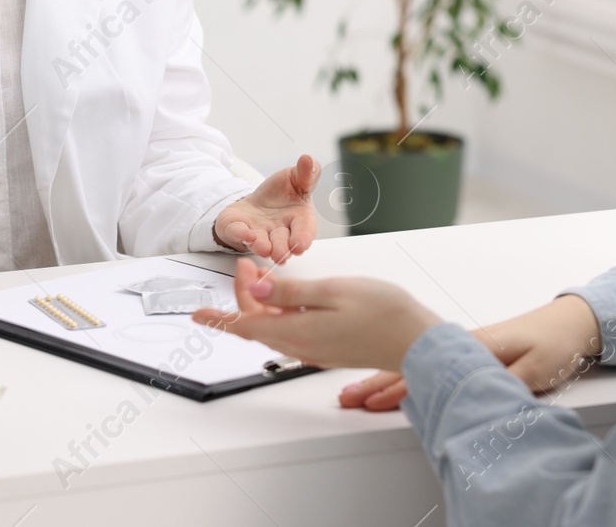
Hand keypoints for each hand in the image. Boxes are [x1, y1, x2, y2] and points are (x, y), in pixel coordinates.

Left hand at [193, 257, 442, 371]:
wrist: (417, 341)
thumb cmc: (383, 313)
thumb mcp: (332, 291)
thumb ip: (290, 293)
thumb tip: (255, 292)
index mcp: (297, 333)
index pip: (245, 327)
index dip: (220, 316)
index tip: (198, 312)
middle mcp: (302, 346)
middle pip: (258, 325)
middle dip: (244, 297)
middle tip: (245, 265)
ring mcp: (315, 349)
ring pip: (274, 327)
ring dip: (262, 303)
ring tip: (262, 273)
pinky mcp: (327, 347)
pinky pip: (292, 330)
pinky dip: (281, 311)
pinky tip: (287, 294)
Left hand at [213, 154, 320, 261]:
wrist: (258, 203)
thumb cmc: (282, 195)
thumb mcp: (296, 178)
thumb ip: (306, 173)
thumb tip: (308, 159)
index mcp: (298, 218)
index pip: (304, 230)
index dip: (303, 238)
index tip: (301, 245)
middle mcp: (278, 230)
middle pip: (281, 242)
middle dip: (281, 249)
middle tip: (281, 255)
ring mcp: (258, 231)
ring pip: (260, 241)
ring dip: (261, 245)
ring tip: (263, 249)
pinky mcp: (238, 228)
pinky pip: (238, 232)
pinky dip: (241, 234)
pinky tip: (245, 234)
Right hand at [337, 293, 602, 410]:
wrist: (571, 322)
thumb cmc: (555, 342)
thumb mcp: (536, 369)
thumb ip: (504, 384)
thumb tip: (478, 398)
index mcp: (473, 348)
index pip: (423, 371)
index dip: (394, 388)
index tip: (369, 400)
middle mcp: (460, 346)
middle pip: (408, 364)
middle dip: (374, 381)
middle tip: (347, 396)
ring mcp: (461, 349)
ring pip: (413, 363)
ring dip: (383, 376)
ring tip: (357, 389)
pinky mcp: (468, 354)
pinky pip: (426, 363)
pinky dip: (402, 370)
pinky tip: (390, 376)